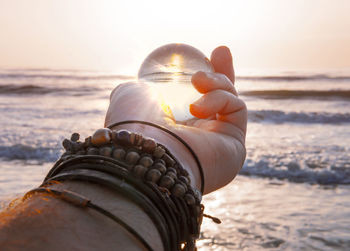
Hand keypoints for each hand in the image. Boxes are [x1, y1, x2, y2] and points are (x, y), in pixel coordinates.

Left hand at [105, 46, 246, 193]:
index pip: (198, 101)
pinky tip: (198, 107)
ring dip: (217, 83)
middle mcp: (199, 140)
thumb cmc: (133, 122)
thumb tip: (143, 85)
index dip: (206, 79)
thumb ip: (139, 88)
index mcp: (177, 130)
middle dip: (223, 75)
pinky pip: (237, 109)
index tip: (207, 56)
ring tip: (197, 81)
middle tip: (221, 50)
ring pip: (231, 102)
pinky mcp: (235, 148)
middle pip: (221, 101)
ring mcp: (218, 145)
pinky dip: (220, 99)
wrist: (145, 153)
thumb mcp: (129, 96)